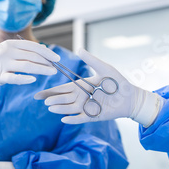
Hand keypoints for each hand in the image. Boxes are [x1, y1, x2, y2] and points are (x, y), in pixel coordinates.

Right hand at [0, 40, 59, 107]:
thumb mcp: (8, 52)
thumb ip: (24, 52)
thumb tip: (45, 52)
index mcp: (11, 44)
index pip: (34, 47)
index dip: (47, 52)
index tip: (57, 58)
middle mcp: (7, 52)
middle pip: (32, 56)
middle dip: (47, 62)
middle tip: (56, 68)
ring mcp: (2, 64)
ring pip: (27, 66)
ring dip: (42, 70)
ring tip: (52, 73)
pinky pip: (14, 78)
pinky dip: (24, 79)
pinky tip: (33, 80)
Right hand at [34, 49, 161, 125]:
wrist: (130, 96)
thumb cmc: (118, 82)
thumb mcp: (104, 68)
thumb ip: (91, 60)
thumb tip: (79, 49)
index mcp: (81, 86)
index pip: (62, 89)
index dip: (50, 91)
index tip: (37, 95)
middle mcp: (82, 97)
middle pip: (63, 99)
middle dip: (53, 99)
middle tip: (44, 100)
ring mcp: (87, 107)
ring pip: (69, 109)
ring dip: (60, 108)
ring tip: (51, 107)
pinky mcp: (94, 116)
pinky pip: (81, 118)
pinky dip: (73, 119)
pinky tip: (64, 119)